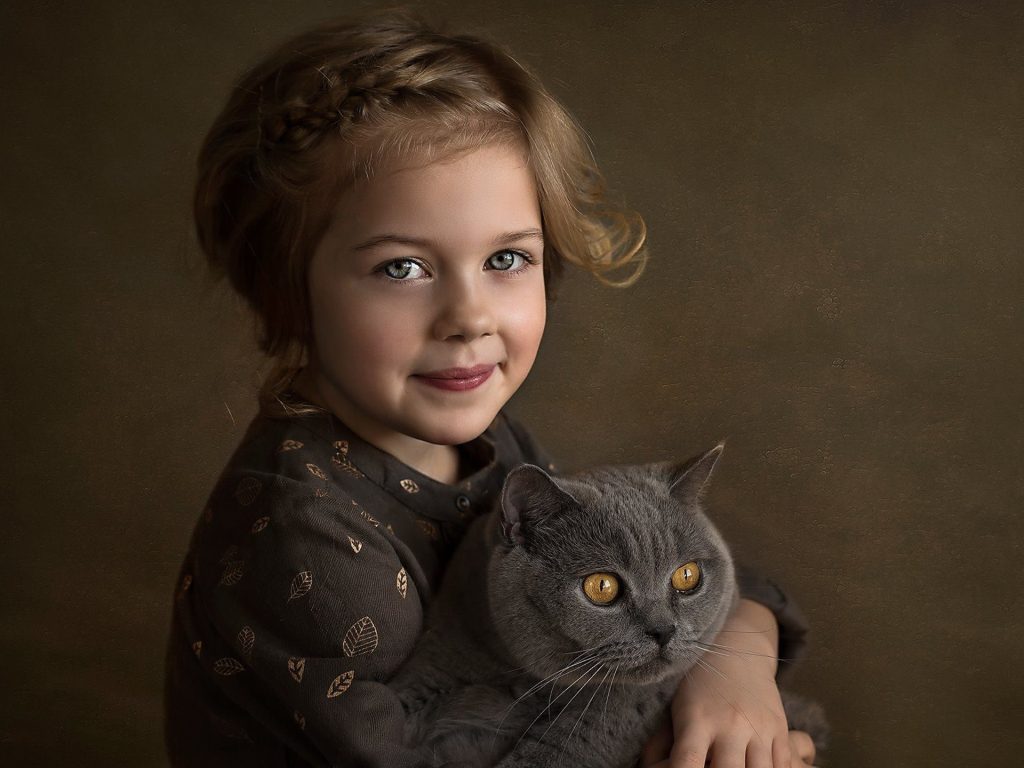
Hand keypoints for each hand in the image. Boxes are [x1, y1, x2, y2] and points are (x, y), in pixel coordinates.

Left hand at [647, 599, 813, 766]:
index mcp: (698, 719)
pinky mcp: (780, 730)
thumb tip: (648, 767)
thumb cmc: (698, 683)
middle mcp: (730, 724)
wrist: (737, 650)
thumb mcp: (677, 706)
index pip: (688, 763)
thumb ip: (665, 742)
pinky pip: (782, 766)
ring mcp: (759, 728)